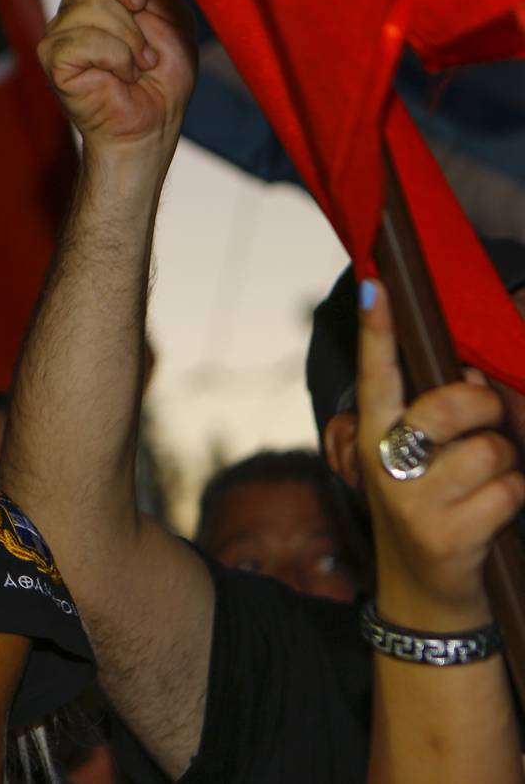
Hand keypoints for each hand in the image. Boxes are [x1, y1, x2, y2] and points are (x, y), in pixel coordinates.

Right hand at [37, 0, 196, 170]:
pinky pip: (86, 36)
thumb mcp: (171, 17)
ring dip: (132, 39)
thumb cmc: (163, 80)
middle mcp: (79, 3)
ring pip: (95, 5)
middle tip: (144, 15)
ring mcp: (61, 30)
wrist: (151, 127)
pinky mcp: (54, 58)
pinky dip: (117, 58)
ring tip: (138, 65)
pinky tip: (120, 77)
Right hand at [356, 279, 524, 627]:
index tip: (376, 287)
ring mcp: (413, 501)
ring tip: (485, 483)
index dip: (377, 329)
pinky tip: (491, 515)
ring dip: (504, 463)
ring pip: (489, 449)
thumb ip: (434, 416)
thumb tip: (476, 376)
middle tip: (486, 423)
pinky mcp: (447, 534)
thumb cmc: (428, 506)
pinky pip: (508, 490)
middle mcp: (384, 465)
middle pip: (448, 405)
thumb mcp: (415, 461)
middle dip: (484, 407)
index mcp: (371, 436)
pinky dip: (514, 498)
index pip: (376, 374)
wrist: (422, 594)